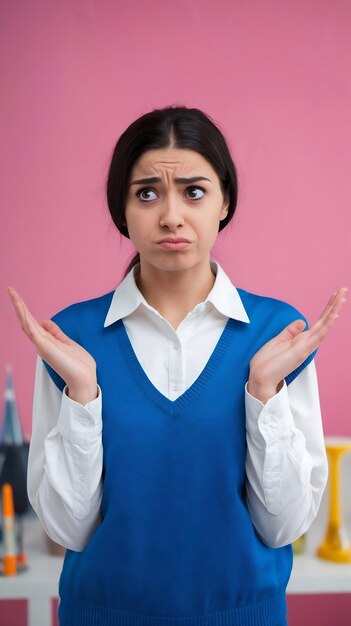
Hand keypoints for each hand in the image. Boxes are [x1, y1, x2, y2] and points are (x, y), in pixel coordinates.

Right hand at [7, 286, 97, 403]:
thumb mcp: (67, 343)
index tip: (18, 297)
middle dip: (18, 305)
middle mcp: (41, 343)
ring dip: (19, 308)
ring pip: (26, 323)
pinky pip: (32, 330)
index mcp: (46, 341)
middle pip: (26, 321)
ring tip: (12, 294)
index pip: (32, 322)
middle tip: (10, 290)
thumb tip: (45, 321)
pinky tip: (21, 308)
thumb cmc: (79, 364)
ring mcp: (42, 345)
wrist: (85, 378)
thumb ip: (56, 333)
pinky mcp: (45, 348)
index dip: (25, 309)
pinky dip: (26, 319)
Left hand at [248, 287, 347, 402]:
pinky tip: (334, 315)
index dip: (327, 308)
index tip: (334, 296)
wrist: (260, 378)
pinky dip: (327, 325)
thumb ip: (290, 331)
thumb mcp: (278, 341)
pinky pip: (317, 335)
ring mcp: (306, 347)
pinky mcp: (302, 350)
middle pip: (324, 321)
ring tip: (343, 297)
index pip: (318, 322)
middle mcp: (307, 343)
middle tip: (343, 290)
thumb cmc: (266, 363)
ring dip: (334, 310)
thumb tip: (302, 321)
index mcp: (301, 340)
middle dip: (334, 305)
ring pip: (325, 326)